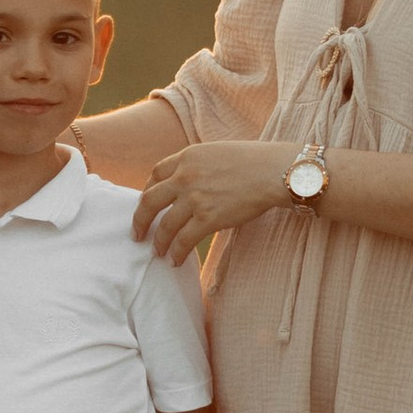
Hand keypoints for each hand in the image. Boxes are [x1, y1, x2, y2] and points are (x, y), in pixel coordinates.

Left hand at [132, 143, 292, 257]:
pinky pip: (183, 240)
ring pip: (165, 225)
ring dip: (158, 242)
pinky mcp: (208, 218)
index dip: (148, 190)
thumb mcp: (217, 152)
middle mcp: (185, 176)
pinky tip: (175, 260)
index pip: (156, 174)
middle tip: (136, 234)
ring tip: (157, 252)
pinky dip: (177, 253)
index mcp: (187, 157)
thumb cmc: (254, 161)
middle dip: (140, 220)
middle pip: (149, 201)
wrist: (275, 172)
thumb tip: (188, 181)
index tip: (148, 204)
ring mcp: (195, 198)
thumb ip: (198, 165)